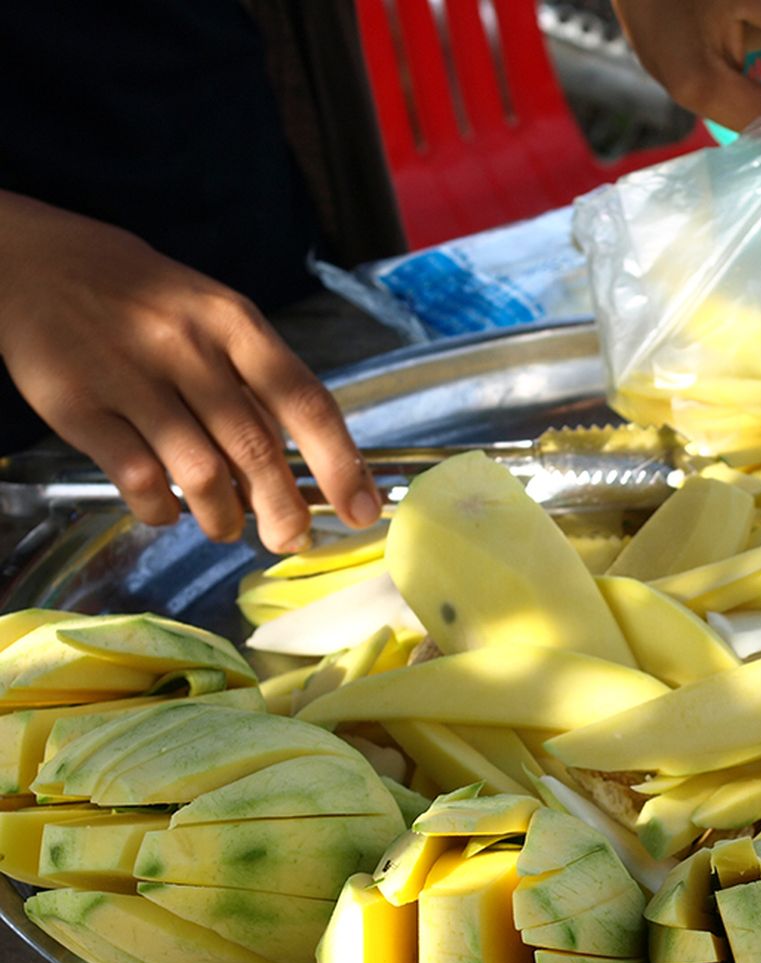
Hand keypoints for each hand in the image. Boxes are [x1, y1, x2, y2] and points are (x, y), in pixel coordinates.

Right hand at [0, 193, 381, 552]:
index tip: (362, 509)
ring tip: (227, 527)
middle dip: (284, 509)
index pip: (306, 401)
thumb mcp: (212, 315)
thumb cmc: (145, 300)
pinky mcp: (78, 408)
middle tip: (292, 541)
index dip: (341, 464)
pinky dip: (162, 510)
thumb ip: (256, 382)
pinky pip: (139, 480)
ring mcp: (131, 378)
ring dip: (223, 517)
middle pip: (256, 448)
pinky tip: (168, 510)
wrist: (34, 261)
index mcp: (234, 324)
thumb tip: (305, 465)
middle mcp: (188, 349)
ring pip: (201, 474)